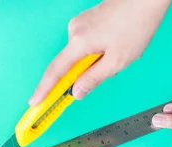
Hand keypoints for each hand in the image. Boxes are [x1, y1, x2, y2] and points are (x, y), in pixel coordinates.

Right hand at [29, 0, 171, 104]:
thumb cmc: (136, 25)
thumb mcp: (117, 61)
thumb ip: (93, 79)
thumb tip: (77, 92)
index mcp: (80, 42)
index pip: (56, 71)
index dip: (44, 89)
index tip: (35, 102)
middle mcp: (75, 30)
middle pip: (71, 63)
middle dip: (87, 72)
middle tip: (111, 69)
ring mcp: (81, 23)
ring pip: (81, 53)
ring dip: (97, 60)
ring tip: (121, 51)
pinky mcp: (88, 20)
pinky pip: (87, 43)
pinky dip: (99, 50)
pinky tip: (118, 43)